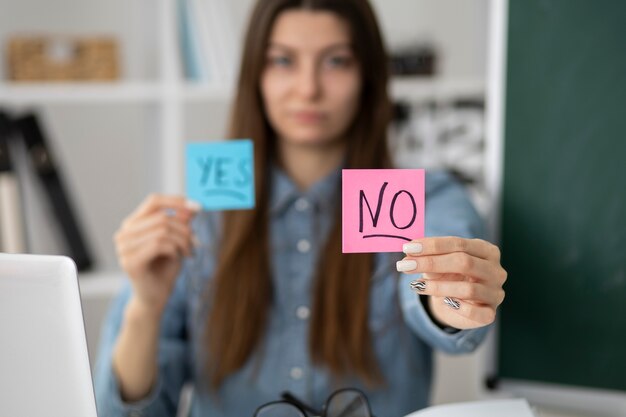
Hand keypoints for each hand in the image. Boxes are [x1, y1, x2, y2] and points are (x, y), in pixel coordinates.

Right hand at [114, 194, 200, 316]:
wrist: (155, 298)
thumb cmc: (164, 269)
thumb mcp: (176, 241)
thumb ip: (181, 223)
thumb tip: (192, 207)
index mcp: (133, 225)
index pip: (153, 202)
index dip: (176, 201)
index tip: (197, 206)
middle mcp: (124, 234)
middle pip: (161, 217)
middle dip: (184, 228)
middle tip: (196, 241)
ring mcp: (123, 248)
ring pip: (162, 231)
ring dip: (182, 240)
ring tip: (189, 251)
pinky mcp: (130, 262)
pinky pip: (159, 245)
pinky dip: (175, 250)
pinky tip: (178, 258)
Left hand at [396, 237, 506, 329]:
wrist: (457, 305)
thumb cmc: (449, 277)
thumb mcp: (438, 264)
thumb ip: (427, 257)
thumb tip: (408, 254)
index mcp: (486, 250)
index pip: (459, 243)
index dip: (432, 245)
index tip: (408, 249)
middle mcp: (496, 270)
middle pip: (464, 262)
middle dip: (431, 263)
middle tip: (405, 265)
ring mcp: (495, 293)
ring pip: (467, 289)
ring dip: (437, 287)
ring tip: (417, 285)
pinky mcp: (490, 314)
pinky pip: (475, 312)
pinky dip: (456, 307)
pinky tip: (442, 302)